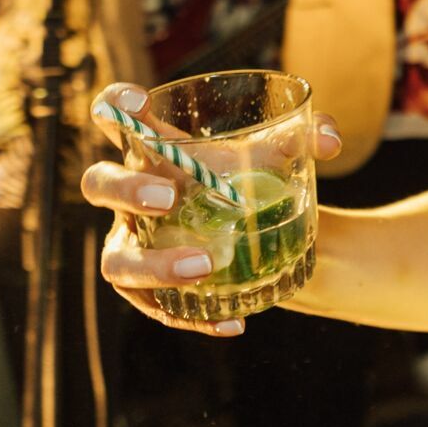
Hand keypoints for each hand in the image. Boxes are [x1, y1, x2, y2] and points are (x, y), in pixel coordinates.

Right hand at [80, 83, 343, 335]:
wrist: (266, 233)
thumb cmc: (255, 178)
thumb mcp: (277, 154)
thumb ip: (305, 137)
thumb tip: (329, 141)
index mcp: (152, 149)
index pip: (111, 116)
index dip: (112, 104)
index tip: (138, 102)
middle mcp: (130, 196)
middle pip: (98, 184)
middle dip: (126, 190)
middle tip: (170, 198)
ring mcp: (133, 245)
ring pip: (116, 261)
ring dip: (154, 266)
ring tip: (205, 266)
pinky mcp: (149, 291)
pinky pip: (154, 310)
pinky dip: (191, 318)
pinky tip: (231, 324)